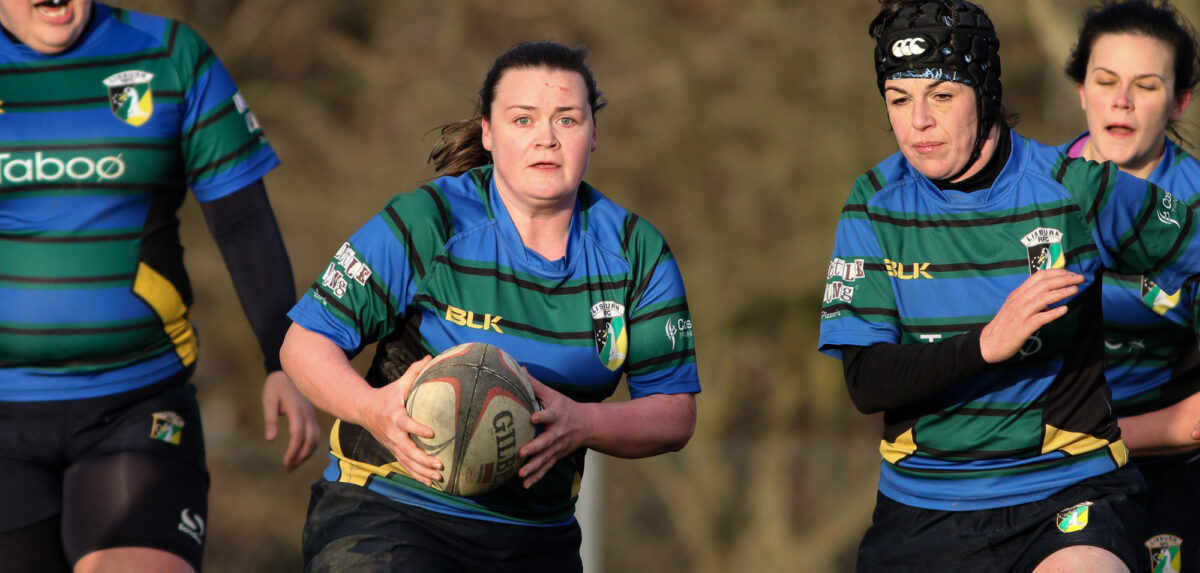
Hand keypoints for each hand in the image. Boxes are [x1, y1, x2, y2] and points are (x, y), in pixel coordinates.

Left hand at [262, 370, 320, 470]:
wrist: (290, 371)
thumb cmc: (277, 385)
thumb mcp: (269, 400)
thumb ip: (270, 419)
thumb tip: (270, 439)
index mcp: (297, 410)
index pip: (298, 435)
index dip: (293, 451)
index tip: (285, 463)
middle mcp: (308, 414)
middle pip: (310, 441)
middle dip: (300, 457)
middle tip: (289, 468)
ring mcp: (312, 415)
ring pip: (315, 439)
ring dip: (307, 453)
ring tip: (294, 463)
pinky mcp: (312, 416)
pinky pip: (315, 434)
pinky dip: (310, 446)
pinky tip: (302, 452)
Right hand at [359, 355, 444, 486]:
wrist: (363, 410)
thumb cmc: (386, 396)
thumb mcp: (398, 384)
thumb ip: (415, 372)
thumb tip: (431, 357)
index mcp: (394, 416)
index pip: (406, 424)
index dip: (418, 429)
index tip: (433, 433)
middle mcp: (392, 434)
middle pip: (407, 450)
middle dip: (423, 459)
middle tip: (440, 464)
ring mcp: (392, 445)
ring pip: (407, 462)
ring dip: (422, 471)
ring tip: (439, 477)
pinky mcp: (393, 451)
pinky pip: (406, 466)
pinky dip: (417, 476)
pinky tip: (431, 483)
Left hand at [518, 376, 595, 488]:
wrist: (588, 425)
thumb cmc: (566, 407)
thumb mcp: (553, 394)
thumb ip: (535, 384)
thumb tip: (518, 368)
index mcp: (557, 416)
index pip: (549, 415)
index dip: (542, 417)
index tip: (533, 418)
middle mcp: (558, 433)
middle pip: (547, 442)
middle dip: (535, 448)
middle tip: (522, 453)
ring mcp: (558, 447)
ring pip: (546, 459)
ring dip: (534, 467)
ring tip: (521, 474)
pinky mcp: (557, 456)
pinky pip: (546, 468)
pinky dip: (537, 477)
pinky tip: (526, 485)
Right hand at [979, 269, 1082, 362]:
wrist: (989, 343)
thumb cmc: (1005, 325)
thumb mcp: (1015, 306)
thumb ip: (1030, 299)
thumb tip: (1050, 295)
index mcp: (1018, 293)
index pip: (1039, 276)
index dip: (1057, 272)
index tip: (1071, 273)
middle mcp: (1019, 300)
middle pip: (1044, 284)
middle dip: (1064, 279)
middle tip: (1080, 278)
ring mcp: (1021, 313)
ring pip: (1044, 298)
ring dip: (1062, 292)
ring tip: (1076, 289)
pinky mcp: (1023, 328)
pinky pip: (1040, 318)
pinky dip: (1053, 313)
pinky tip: (1064, 310)